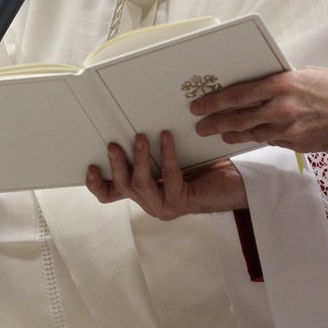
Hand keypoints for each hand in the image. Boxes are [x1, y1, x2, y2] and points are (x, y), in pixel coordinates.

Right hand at [85, 131, 247, 218]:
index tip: (90, 166)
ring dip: (139, 159)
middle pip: (122, 187)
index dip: (97, 184)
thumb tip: (131, 121)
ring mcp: (164, 206)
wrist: (236, 184)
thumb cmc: (202, 167)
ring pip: (141, 184)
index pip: (110, 194)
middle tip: (113, 144)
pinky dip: (167, 154)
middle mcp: (150, 202)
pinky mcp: (181, 203)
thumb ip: (150, 151)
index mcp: (142, 192)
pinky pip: (169, 177)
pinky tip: (166, 137)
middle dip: (116, 165)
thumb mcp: (168, 158)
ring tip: (140, 137)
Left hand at [192, 67, 327, 152]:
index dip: (213, 102)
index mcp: (280, 85)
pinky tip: (252, 137)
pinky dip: (261, 138)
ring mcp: (290, 129)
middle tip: (200, 127)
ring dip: (233, 135)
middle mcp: (282, 108)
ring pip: (252, 134)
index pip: (236, 95)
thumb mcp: (304, 75)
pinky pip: (272, 141)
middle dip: (215, 124)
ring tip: (221, 135)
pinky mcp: (298, 144)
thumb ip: (278, 81)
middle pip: (237, 119)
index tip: (198, 106)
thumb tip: (255, 84)